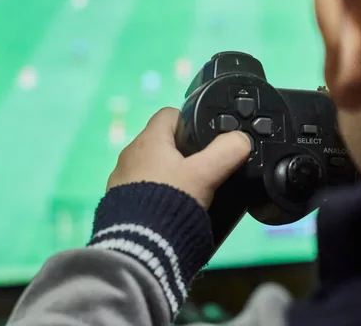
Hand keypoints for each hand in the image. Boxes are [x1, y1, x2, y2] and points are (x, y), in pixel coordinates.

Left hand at [107, 107, 251, 209]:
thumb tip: (241, 140)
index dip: (191, 119)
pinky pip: (143, 189)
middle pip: (162, 142)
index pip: (170, 114)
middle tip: (206, 167)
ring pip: (152, 166)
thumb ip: (227, 152)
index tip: (207, 136)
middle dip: (183, 151)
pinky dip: (158, 194)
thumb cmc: (171, 200)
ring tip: (191, 192)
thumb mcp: (206, 174)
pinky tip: (172, 210)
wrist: (139, 247)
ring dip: (169, 174)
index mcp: (148, 140)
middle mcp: (130, 155)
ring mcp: (121, 180)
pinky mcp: (118, 203)